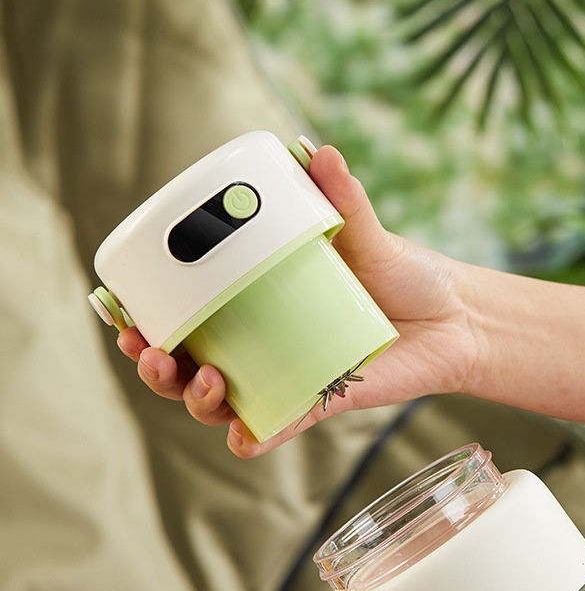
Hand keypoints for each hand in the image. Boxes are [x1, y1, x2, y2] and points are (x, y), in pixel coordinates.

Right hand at [118, 145, 478, 456]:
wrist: (455, 316)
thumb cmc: (402, 271)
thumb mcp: (364, 231)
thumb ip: (341, 197)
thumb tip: (322, 153)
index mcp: (248, 301)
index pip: (181, 315)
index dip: (144, 320)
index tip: (124, 313)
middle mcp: (255, 344)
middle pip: (182, 367)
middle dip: (153, 366)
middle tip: (152, 352)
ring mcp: (283, 377)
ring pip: (216, 405)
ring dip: (194, 400)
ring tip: (206, 379)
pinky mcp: (317, 404)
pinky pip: (273, 429)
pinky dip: (254, 437)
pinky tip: (246, 434)